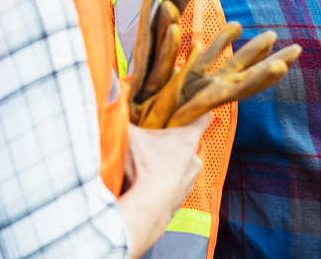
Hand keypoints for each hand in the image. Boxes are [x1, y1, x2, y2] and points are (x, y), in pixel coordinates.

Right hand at [117, 113, 212, 257]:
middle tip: (155, 142)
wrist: (145, 211)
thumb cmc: (142, 170)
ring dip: (169, 166)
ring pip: (181, 167)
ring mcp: (189, 182)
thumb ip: (125, 121)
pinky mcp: (181, 200)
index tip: (192, 108)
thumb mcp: (131, 137)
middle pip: (188, 144)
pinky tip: (148, 186)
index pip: (204, 117)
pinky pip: (174, 187)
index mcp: (188, 140)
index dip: (199, 111)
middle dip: (173, 143)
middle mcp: (194, 160)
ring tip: (148, 167)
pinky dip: (164, 185)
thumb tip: (116, 109)